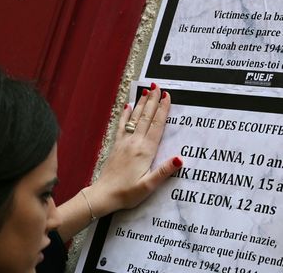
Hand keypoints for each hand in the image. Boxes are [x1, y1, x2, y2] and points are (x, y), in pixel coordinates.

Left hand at [89, 83, 181, 214]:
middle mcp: (135, 143)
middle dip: (152, 101)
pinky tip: (127, 106)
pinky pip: (122, 126)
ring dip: (141, 104)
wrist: (103, 195)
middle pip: (146, 117)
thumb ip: (163, 171)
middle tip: (157, 86)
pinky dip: (125, 115)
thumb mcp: (148, 186)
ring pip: (135, 118)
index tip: (167, 96)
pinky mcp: (117, 146)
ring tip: (146, 91)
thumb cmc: (127, 193)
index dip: (163, 110)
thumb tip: (179, 158)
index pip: (157, 126)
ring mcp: (124, 143)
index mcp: (145, 151)